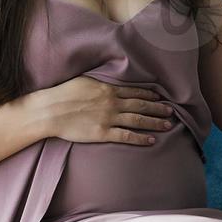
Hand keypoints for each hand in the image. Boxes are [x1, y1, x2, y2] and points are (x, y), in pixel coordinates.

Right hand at [26, 75, 175, 145]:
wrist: (50, 110)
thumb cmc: (63, 94)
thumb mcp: (85, 81)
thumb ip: (99, 82)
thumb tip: (107, 81)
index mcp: (108, 89)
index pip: (135, 91)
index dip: (149, 94)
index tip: (160, 97)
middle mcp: (113, 103)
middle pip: (141, 105)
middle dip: (158, 108)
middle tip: (171, 111)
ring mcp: (109, 118)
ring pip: (138, 120)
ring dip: (154, 122)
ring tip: (168, 125)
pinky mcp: (103, 133)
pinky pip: (126, 136)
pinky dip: (140, 138)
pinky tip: (151, 140)